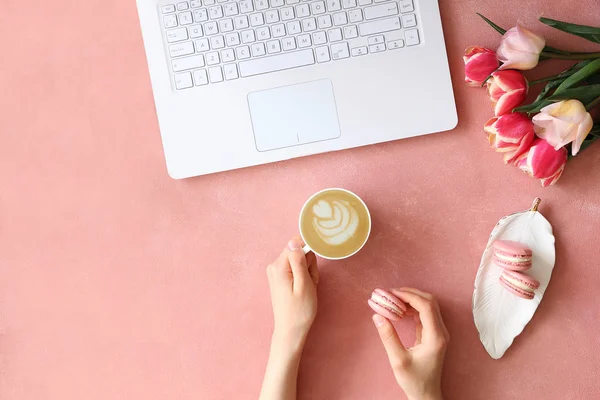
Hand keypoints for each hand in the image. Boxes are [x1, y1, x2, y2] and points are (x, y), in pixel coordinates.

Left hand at [260, 238, 318, 399]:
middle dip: (309, 265)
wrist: (291, 330)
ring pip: (299, 261)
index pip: (296, 243)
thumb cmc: (300, 310)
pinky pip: (295, 269)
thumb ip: (299, 261)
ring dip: (307, 273)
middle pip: (298, 252)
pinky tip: (303, 290)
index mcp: (279, 266)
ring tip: (307, 289)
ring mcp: (275, 272)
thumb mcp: (304, 284)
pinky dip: (303, 277)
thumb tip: (294, 241)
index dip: (309, 253)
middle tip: (310, 283)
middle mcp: (274, 266)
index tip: (311, 269)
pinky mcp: (279, 278)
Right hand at [372, 288, 448, 399]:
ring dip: (411, 299)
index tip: (392, 293)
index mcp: (436, 337)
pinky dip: (412, 308)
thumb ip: (388, 337)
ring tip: (393, 300)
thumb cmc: (414, 380)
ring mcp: (439, 332)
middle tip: (391, 294)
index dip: (409, 296)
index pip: (426, 306)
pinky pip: (425, 314)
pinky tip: (399, 310)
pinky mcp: (434, 334)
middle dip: (410, 294)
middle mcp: (441, 332)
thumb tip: (377, 316)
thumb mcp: (398, 360)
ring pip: (428, 306)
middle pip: (430, 302)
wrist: (426, 394)